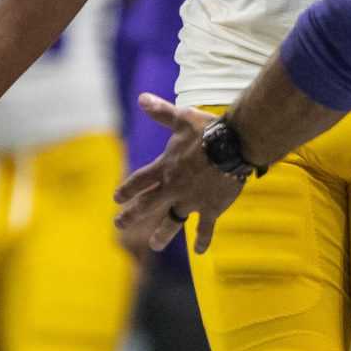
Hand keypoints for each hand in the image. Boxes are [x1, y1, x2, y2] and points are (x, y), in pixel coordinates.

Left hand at [113, 94, 246, 252]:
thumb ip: (161, 112)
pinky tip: (199, 251)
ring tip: (154, 245)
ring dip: (162, 234)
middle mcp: (173, 187)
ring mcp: (191, 200)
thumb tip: (141, 98)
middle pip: (148, 204)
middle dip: (132, 215)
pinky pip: (205, 227)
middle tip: (119, 225)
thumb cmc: (208, 130)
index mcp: (165, 167)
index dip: (127, 190)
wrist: (234, 146)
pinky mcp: (211, 208)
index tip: (116, 199)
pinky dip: (202, 239)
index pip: (139, 181)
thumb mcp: (182, 118)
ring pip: (172, 220)